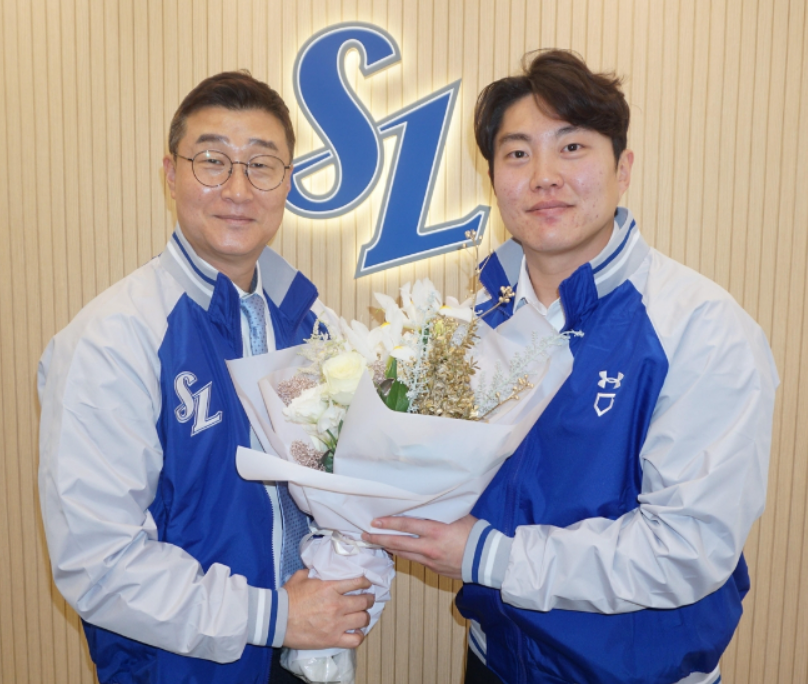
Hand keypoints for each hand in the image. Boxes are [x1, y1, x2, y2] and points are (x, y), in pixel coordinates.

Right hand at [283, 571, 374, 648]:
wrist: (276, 620)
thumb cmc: (287, 598)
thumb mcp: (300, 577)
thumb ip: (312, 571)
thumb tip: (316, 568)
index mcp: (330, 587)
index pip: (357, 582)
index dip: (366, 582)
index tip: (367, 584)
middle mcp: (337, 605)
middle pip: (364, 601)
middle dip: (369, 599)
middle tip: (368, 599)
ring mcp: (336, 623)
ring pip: (363, 619)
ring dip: (365, 616)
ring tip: (363, 615)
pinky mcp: (332, 639)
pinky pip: (355, 640)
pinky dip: (359, 636)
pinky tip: (357, 632)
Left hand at [362, 514, 476, 579]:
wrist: (487, 560)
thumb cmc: (475, 534)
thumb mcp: (457, 517)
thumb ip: (439, 514)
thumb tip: (425, 506)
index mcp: (435, 531)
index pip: (406, 525)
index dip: (388, 523)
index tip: (375, 522)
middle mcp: (429, 547)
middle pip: (398, 543)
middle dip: (379, 539)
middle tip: (365, 536)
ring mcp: (430, 561)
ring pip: (403, 554)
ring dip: (388, 548)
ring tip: (376, 543)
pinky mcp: (433, 569)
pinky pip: (414, 560)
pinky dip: (403, 554)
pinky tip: (397, 550)